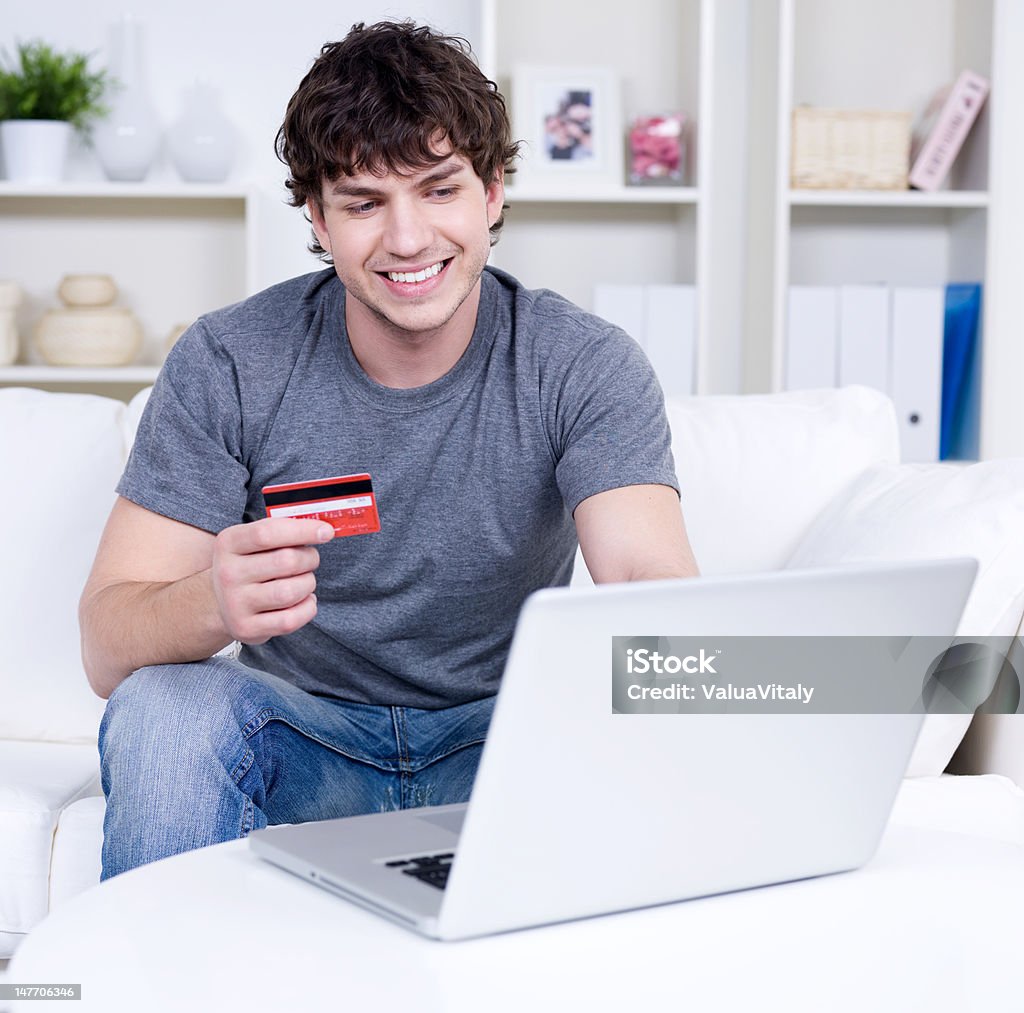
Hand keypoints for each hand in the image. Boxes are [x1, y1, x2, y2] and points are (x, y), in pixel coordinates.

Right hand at [211, 517, 334, 643]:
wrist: (221, 602)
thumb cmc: (250, 565)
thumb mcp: (254, 541)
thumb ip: (284, 531)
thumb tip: (322, 530)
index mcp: (229, 543)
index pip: (267, 533)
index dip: (303, 530)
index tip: (327, 532)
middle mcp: (227, 573)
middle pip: (286, 561)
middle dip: (310, 558)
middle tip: (309, 560)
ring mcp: (235, 604)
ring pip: (291, 591)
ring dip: (308, 583)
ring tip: (303, 581)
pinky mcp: (247, 628)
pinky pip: (291, 619)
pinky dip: (307, 607)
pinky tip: (303, 600)